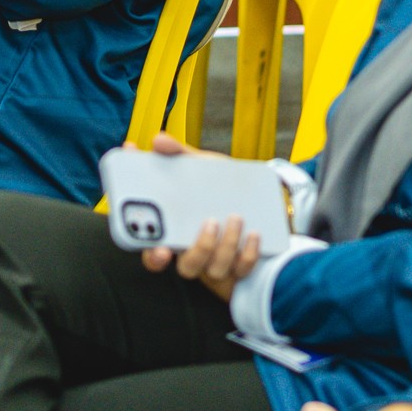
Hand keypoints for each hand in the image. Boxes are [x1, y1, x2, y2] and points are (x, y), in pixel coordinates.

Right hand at [136, 133, 253, 292]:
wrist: (258, 199)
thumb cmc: (220, 187)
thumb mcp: (201, 168)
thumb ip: (178, 155)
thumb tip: (157, 141)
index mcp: (175, 234)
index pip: (154, 254)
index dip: (153, 256)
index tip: (160, 248)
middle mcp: (193, 254)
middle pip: (186, 267)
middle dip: (200, 249)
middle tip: (210, 223)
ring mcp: (217, 265)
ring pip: (215, 269)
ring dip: (226, 245)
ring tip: (235, 217)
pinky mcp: (239, 269)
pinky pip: (241, 269)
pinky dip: (247, 253)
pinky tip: (253, 234)